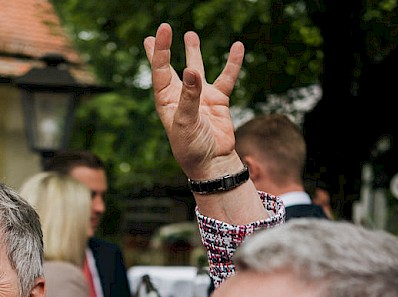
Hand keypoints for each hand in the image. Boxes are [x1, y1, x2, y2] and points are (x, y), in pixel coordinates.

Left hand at [144, 24, 244, 179]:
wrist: (212, 163)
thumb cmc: (192, 148)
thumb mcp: (186, 123)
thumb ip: (189, 97)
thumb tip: (192, 70)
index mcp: (166, 102)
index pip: (161, 71)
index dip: (160, 50)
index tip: (162, 31)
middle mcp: (180, 97)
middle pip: (170, 68)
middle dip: (165, 50)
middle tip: (161, 31)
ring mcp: (200, 97)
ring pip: (196, 69)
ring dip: (193, 52)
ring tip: (190, 35)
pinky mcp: (218, 101)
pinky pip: (226, 78)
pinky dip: (232, 63)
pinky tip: (237, 47)